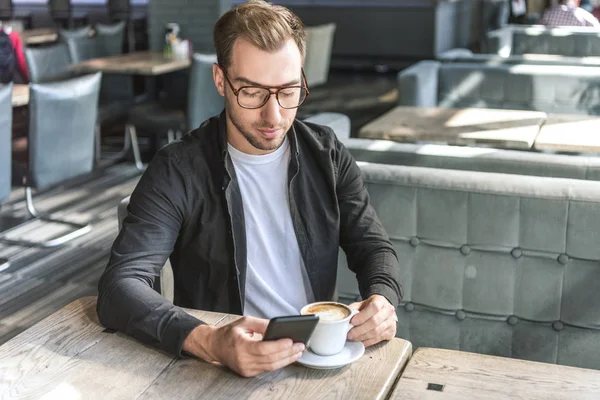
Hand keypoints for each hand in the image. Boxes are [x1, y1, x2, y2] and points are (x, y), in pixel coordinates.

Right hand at [183, 316, 304, 377]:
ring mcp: (245, 368)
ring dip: (286, 359)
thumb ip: (261, 324)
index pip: (263, 348)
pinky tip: (287, 357)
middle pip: (270, 359)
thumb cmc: (229, 333)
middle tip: (300, 345)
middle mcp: (242, 360)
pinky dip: (279, 363)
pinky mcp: (248, 373)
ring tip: (298, 352)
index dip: (279, 346)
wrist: (214, 346)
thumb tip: (278, 327)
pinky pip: (266, 369)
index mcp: (240, 345)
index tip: (291, 340)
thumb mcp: (244, 322)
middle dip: (288, 353)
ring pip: (271, 366)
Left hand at [347, 294, 396, 347]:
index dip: (362, 316)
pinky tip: (360, 341)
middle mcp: (388, 311)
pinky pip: (378, 339)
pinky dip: (367, 342)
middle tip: (349, 334)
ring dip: (362, 337)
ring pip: (376, 332)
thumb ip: (354, 309)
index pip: (373, 307)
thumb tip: (345, 317)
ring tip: (353, 338)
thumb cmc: (371, 306)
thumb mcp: (362, 303)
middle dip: (360, 330)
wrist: (383, 309)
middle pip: (374, 322)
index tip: (352, 322)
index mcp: (381, 301)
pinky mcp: (391, 332)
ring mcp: (391, 322)